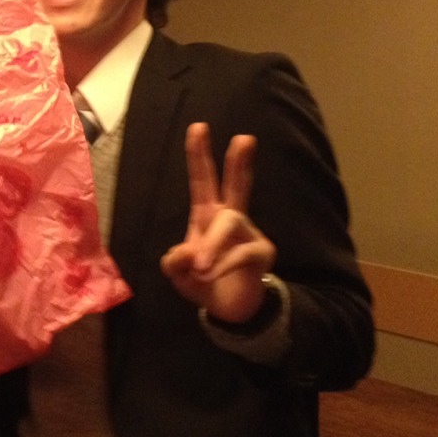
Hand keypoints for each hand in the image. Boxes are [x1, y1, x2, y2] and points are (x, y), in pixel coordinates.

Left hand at [160, 122, 275, 323]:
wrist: (229, 309)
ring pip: (229, 223)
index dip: (198, 155)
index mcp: (206, 214)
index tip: (198, 127)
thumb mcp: (180, 274)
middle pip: (236, 185)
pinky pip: (241, 252)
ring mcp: (248, 233)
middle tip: (245, 138)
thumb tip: (185, 254)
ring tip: (200, 268)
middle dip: (238, 162)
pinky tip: (210, 275)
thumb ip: (175, 264)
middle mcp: (229, 218)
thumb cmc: (202, 282)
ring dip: (212, 244)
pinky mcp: (262, 253)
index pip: (202, 180)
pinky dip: (222, 265)